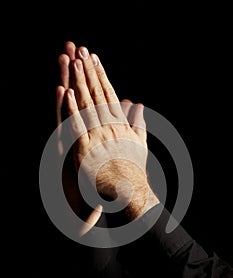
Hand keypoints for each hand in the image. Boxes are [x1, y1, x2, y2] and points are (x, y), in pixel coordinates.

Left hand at [58, 42, 158, 223]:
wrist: (129, 190)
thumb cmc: (133, 168)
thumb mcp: (139, 143)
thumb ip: (138, 122)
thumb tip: (137, 103)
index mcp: (121, 123)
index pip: (109, 94)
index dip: (101, 75)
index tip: (95, 58)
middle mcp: (110, 126)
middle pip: (98, 94)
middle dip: (90, 71)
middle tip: (83, 50)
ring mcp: (98, 136)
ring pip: (88, 105)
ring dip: (81, 82)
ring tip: (75, 62)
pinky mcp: (86, 149)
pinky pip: (78, 125)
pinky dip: (72, 108)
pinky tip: (67, 92)